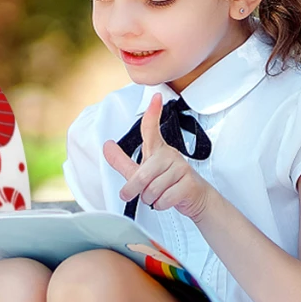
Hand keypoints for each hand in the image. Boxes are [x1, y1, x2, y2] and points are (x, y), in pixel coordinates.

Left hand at [102, 92, 210, 220]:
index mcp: (158, 150)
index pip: (152, 130)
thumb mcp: (142, 172)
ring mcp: (181, 168)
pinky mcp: (189, 183)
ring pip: (153, 189)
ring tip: (157, 195)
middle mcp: (170, 155)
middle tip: (133, 194)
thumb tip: (106, 147)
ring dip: (150, 198)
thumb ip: (122, 162)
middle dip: (134, 189)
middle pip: (143, 174)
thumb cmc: (168, 183)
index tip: (155, 97)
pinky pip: (165, 198)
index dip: (152, 113)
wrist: (194, 199)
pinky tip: (167, 200)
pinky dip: (161, 205)